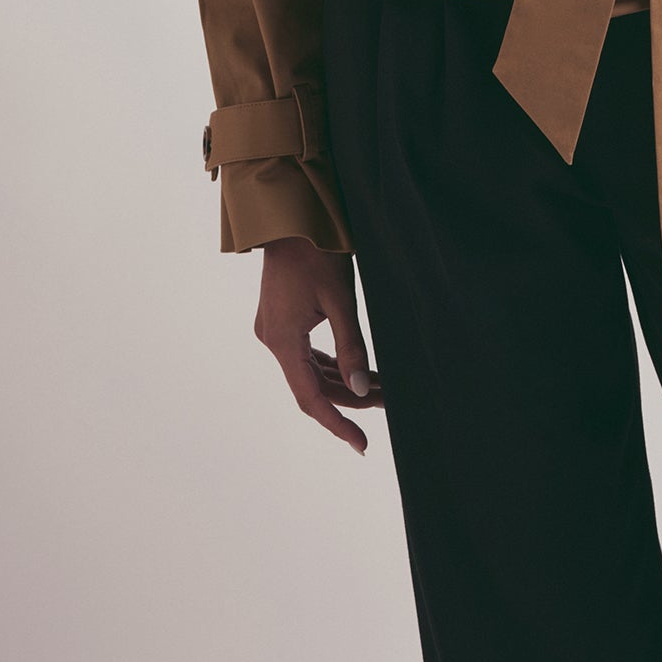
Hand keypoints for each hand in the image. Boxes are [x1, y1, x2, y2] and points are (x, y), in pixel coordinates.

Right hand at [253, 238, 383, 454]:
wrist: (291, 217)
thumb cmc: (317, 252)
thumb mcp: (340, 300)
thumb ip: (351, 347)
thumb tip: (362, 390)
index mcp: (283, 341)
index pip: (311, 399)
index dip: (337, 425)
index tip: (361, 445)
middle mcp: (272, 340)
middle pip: (312, 386)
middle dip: (350, 398)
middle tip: (389, 402)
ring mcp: (274, 329)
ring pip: (309, 371)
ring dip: (342, 381)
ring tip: (381, 387)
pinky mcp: (280, 319)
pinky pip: (304, 354)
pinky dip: (329, 365)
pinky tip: (353, 370)